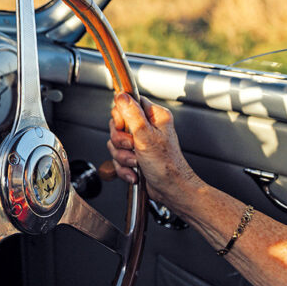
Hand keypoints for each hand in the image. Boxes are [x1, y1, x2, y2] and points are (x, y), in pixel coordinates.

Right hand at [108, 93, 202, 211]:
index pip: (129, 104)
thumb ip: (132, 113)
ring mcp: (141, 143)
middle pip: (118, 125)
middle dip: (120, 141)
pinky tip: (134, 172)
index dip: (122, 116)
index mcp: (155, 116)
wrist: (170, 189)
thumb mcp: (146, 135)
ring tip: (136, 162)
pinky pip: (119, 158)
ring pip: (116, 144)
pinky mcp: (135, 156)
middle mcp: (148, 127)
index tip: (125, 127)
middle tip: (131, 147)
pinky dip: (124, 168)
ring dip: (122, 157)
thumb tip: (122, 95)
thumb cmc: (166, 166)